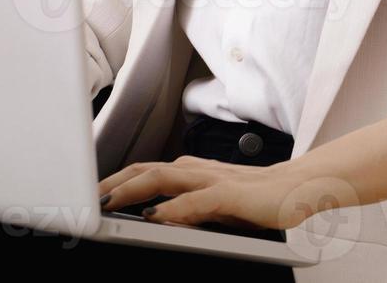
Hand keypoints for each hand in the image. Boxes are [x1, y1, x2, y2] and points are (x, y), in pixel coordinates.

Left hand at [97, 156, 353, 230]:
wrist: (300, 189)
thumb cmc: (257, 198)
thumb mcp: (212, 201)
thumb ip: (185, 204)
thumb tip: (151, 213)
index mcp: (190, 171)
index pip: (145, 171)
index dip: (116, 179)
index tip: (91, 193)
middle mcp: (196, 170)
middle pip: (146, 170)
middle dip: (113, 182)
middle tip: (86, 196)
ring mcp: (213, 180)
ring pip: (164, 178)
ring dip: (132, 189)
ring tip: (108, 201)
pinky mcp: (231, 195)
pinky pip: (198, 200)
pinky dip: (174, 207)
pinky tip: (157, 216)